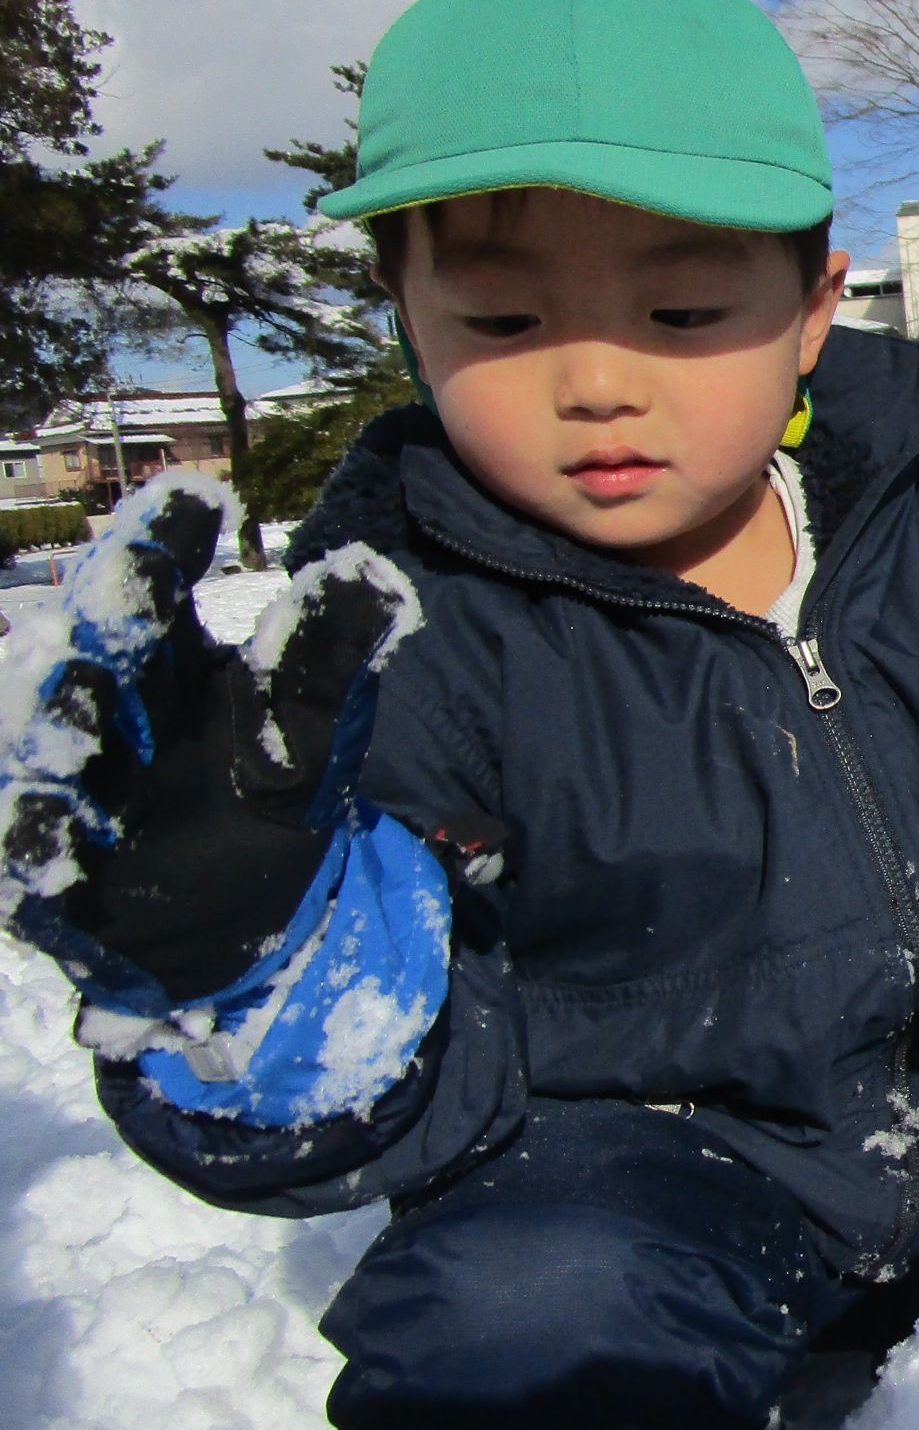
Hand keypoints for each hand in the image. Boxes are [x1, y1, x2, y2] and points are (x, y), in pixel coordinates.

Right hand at [2, 475, 446, 1121]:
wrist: (260, 931)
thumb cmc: (271, 808)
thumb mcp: (311, 734)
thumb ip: (326, 659)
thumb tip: (372, 575)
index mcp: (164, 671)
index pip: (156, 589)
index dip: (167, 543)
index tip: (201, 498)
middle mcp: (109, 718)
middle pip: (91, 652)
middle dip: (104, 619)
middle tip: (128, 584)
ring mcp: (75, 793)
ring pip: (48, 740)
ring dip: (59, 713)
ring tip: (82, 684)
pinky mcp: (58, 875)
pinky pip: (35, 846)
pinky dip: (41, 832)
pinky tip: (55, 824)